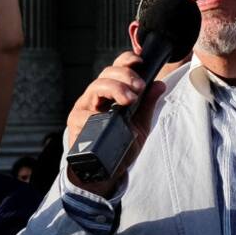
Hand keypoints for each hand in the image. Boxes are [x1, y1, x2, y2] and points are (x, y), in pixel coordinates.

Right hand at [65, 51, 165, 196]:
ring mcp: (83, 109)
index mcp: (109, 93)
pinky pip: (85, 114)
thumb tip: (160, 85)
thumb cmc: (120, 147)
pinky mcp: (75, 124)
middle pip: (106, 74)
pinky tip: (107, 117)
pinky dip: (97, 114)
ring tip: (129, 100)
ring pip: (95, 88)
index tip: (140, 62)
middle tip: (138, 89)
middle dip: (124, 77)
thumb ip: (147, 105)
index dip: (126, 61)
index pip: (115, 69)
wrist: (104, 173)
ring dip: (114, 89)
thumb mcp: (139, 125)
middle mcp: (94, 97)